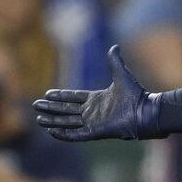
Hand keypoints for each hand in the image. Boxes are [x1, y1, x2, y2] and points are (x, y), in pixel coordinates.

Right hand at [33, 46, 161, 141]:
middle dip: (51, 108)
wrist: (146, 111)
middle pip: (67, 110)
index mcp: (97, 99)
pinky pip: (76, 135)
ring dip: (53, 121)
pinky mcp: (96, 132)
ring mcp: (94, 122)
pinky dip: (64, 134)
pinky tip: (51, 131)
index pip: (74, 97)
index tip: (47, 94)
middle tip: (36, 105)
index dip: (60, 96)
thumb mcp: (122, 75)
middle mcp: (93, 111)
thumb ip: (115, 61)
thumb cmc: (136, 95)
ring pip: (68, 122)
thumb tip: (115, 46)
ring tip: (39, 118)